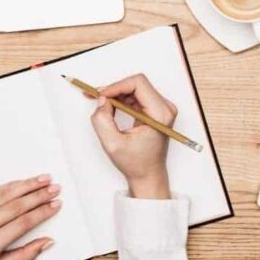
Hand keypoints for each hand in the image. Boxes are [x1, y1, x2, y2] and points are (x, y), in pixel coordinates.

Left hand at [0, 175, 61, 259]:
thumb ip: (23, 256)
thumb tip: (46, 242)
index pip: (22, 223)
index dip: (42, 212)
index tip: (55, 205)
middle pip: (16, 205)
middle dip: (39, 195)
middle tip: (55, 189)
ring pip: (5, 194)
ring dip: (27, 185)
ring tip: (44, 179)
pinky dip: (10, 185)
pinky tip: (22, 182)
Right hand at [90, 74, 176, 198]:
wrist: (149, 175)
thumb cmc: (136, 164)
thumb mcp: (113, 144)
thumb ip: (103, 120)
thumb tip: (102, 100)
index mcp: (160, 114)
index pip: (138, 84)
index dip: (116, 86)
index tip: (100, 95)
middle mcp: (165, 108)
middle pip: (136, 84)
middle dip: (114, 89)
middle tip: (94, 95)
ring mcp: (161, 108)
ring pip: (134, 89)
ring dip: (116, 94)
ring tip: (99, 102)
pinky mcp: (155, 110)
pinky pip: (136, 96)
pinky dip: (121, 99)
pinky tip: (108, 106)